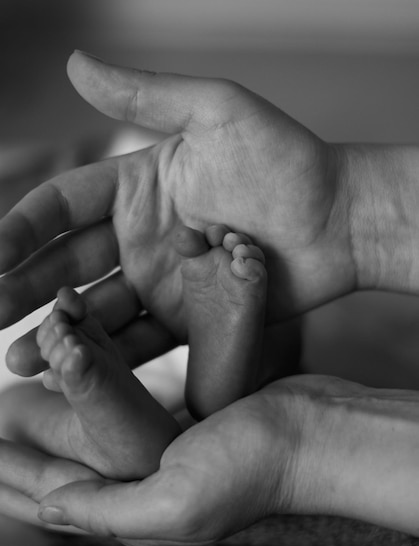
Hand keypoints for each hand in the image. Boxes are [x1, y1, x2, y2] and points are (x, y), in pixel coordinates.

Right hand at [0, 51, 354, 375]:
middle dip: (24, 289)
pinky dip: (110, 359)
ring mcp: (165, 282)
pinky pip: (144, 342)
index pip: (62, 207)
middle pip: (68, 264)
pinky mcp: (192, 319)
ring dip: (58, 335)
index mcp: (138, 188)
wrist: (340, 221)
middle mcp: (143, 237)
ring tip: (17, 359)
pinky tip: (75, 374)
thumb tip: (74, 63)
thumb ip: (146, 97)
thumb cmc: (287, 161)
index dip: (20, 229)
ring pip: (99, 311)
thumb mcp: (216, 113)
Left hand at [3, 375, 418, 545]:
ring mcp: (165, 459)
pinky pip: (123, 416)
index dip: (10, 477)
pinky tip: (78, 382)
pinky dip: (93, 402)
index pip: (56, 498)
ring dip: (53, 421)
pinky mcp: (182, 429)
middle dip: (21, 452)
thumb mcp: (177, 499)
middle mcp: (147, 490)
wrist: (313, 432)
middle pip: (66, 470)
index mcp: (139, 515)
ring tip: (19, 396)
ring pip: (90, 440)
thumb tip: (48, 509)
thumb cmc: (254, 466)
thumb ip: (109, 510)